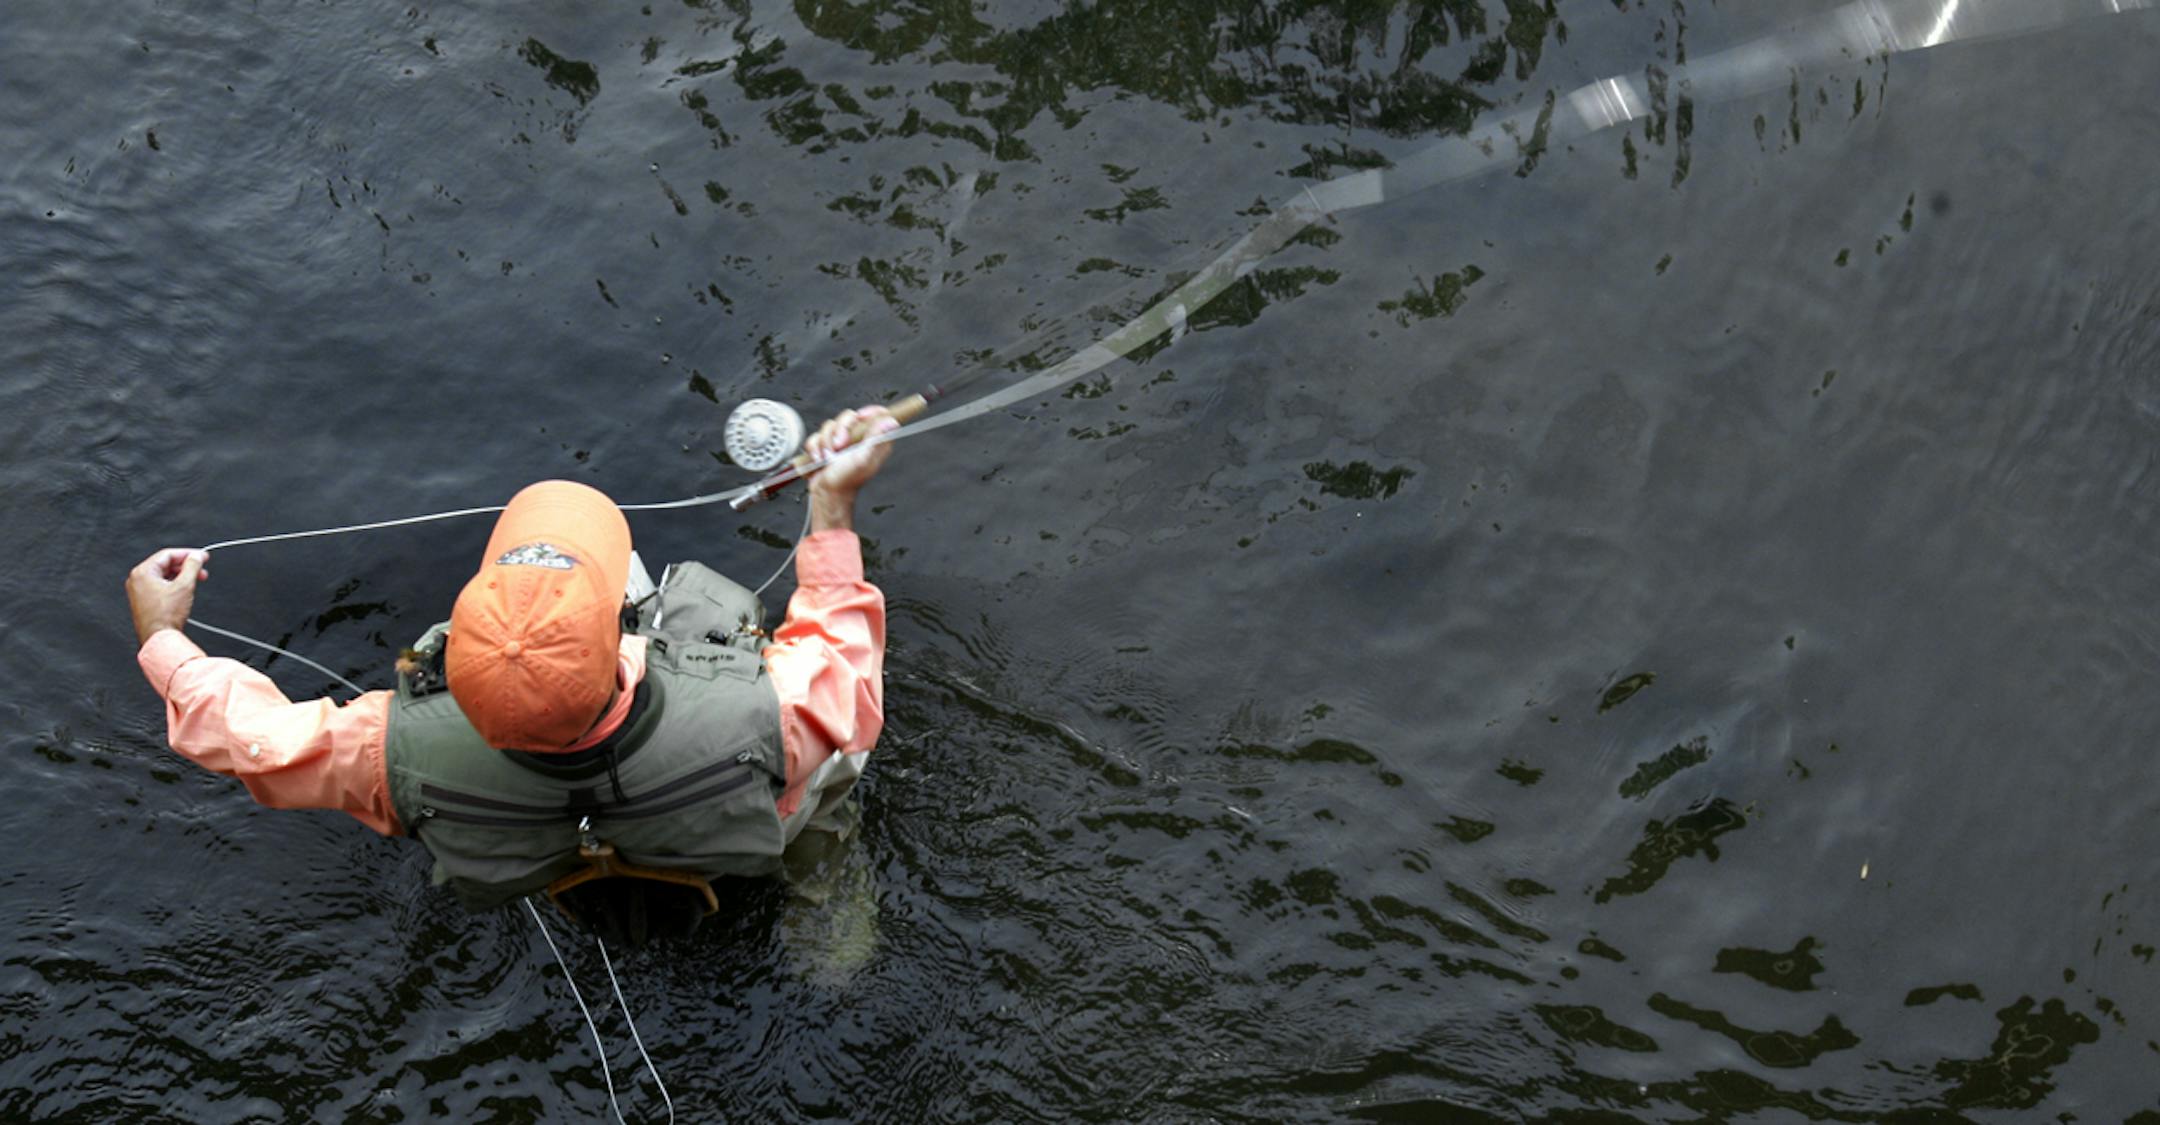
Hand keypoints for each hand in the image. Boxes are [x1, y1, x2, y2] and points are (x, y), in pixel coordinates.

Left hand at [128, 548, 208, 644]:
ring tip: (196, 580)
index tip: (201, 557)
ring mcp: (139, 590)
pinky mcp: (143, 600)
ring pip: (164, 575)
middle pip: (165, 564)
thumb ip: (192, 566)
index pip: (167, 555)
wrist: (158, 638)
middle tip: (201, 569)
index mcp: (143, 572)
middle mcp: (137, 579)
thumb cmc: (165, 616)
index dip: (188, 554)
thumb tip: (196, 556)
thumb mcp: (184, 586)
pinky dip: (174, 584)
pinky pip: (160, 585)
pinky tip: (185, 590)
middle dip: (186, 566)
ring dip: (182, 576)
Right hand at [804, 404, 898, 531]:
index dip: (870, 412)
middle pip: (849, 416)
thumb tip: (891, 422)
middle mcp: (859, 439)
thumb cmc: (846, 480)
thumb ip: (875, 438)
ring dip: (825, 442)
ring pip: (830, 425)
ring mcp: (842, 441)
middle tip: (839, 446)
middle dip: (840, 429)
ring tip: (827, 458)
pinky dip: (815, 448)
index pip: (878, 415)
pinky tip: (819, 460)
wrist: (827, 493)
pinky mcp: (826, 445)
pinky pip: (816, 436)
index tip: (860, 417)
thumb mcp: (863, 458)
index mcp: (874, 441)